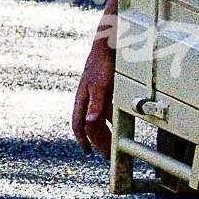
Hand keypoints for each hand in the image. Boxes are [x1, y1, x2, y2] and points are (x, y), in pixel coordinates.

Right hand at [73, 39, 113, 157]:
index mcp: (82, 98)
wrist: (110, 44)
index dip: (81, 138)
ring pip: (100, 118)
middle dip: (97, 140)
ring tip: (113, 144)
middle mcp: (88, 98)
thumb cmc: (101, 64)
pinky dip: (113, 119)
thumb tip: (90, 123)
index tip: (86, 151)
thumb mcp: (99, 85)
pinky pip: (109, 109)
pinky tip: (120, 123)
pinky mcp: (108, 89)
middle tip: (105, 155)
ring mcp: (98, 94)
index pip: (78, 123)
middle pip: (90, 124)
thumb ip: (95, 104)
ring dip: (106, 131)